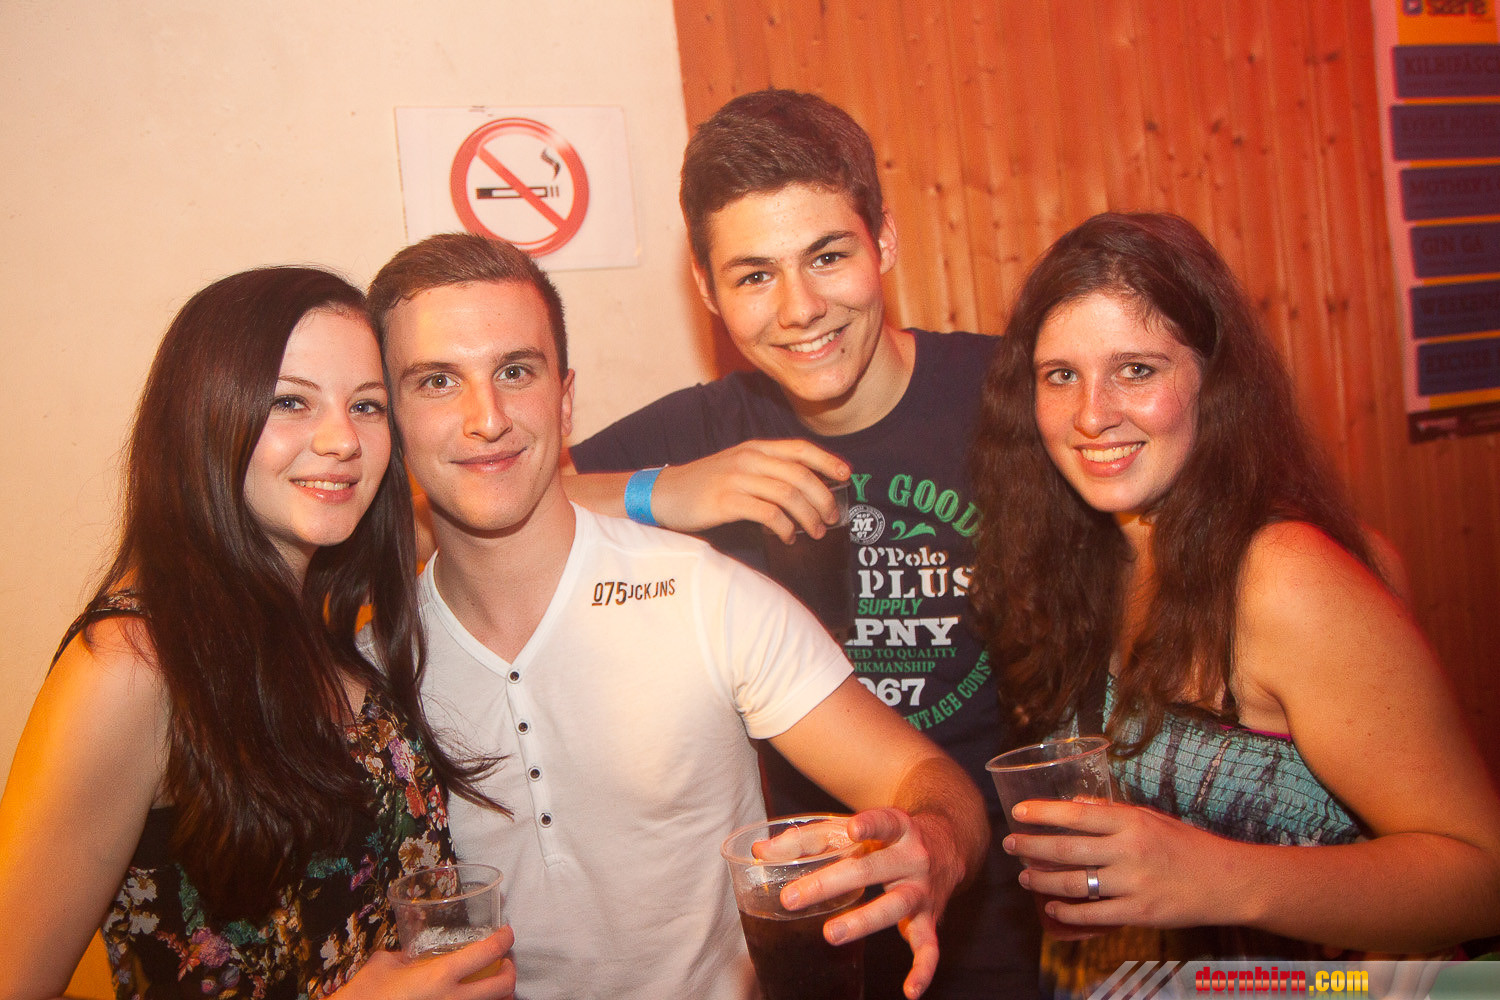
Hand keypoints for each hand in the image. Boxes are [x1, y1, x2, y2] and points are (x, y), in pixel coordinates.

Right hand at [333, 926, 515, 999]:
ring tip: (491, 984)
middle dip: (510, 971)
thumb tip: (414, 955)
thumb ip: (406, 957)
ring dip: (499, 994)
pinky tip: (472, 999)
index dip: (504, 939)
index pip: (487, 953)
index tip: (506, 933)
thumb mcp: (385, 964)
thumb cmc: (365, 994)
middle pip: (504, 986)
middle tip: (504, 961)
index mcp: (440, 976)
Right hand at [650, 440, 849, 541]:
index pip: (800, 448)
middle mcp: (749, 459)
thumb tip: (804, 489)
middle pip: (800, 474)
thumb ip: (767, 471)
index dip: (827, 460)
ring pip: (788, 494)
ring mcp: (737, 479)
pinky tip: (787, 537)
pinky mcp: (726, 501)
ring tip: (814, 532)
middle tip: (832, 517)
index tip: (847, 474)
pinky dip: (784, 527)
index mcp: (755, 448)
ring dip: (807, 516)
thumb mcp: (738, 467)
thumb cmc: (705, 485)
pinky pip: (767, 513)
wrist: (664, 493)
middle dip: (823, 497)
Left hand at [780, 808, 961, 998]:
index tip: (852, 829)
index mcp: (897, 828)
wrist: (948, 842)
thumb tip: (759, 851)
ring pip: (896, 905)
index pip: (885, 821)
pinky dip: (923, 969)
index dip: (871, 825)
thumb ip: (805, 839)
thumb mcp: (852, 829)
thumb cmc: (885, 836)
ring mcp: (923, 889)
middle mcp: (913, 857)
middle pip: (872, 868)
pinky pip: (929, 947)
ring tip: (830, 934)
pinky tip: (910, 990)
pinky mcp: (931, 918)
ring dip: (863, 921)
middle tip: (791, 899)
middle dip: (831, 883)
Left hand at [1002, 799, 1236, 931]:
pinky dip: (1067, 912)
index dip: (1042, 813)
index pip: (1074, 814)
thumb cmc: (1187, 844)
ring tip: (1025, 877)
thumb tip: (1074, 805)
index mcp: (1130, 822)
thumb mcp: (1151, 818)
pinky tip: (1052, 908)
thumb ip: (1111, 813)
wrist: (1227, 880)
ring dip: (1042, 881)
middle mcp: (1128, 851)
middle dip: (1030, 847)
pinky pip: (1092, 915)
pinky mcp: (1139, 913)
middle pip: (1065, 849)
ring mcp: (1132, 884)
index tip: (1017, 812)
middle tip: (1010, 845)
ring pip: (1073, 884)